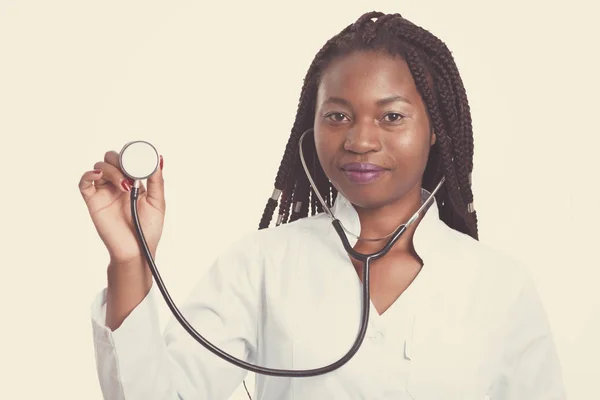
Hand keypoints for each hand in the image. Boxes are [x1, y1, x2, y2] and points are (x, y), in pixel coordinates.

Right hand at [78, 150, 165, 264]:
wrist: (136, 250)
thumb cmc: (148, 229)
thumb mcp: (157, 201)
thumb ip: (156, 180)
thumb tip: (159, 159)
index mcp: (133, 182)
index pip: (127, 160)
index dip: (131, 155)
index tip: (141, 158)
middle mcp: (117, 184)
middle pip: (111, 159)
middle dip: (119, 160)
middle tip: (130, 172)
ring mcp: (104, 192)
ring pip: (100, 167)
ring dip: (111, 170)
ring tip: (125, 186)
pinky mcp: (93, 201)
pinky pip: (84, 183)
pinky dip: (89, 174)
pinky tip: (99, 176)